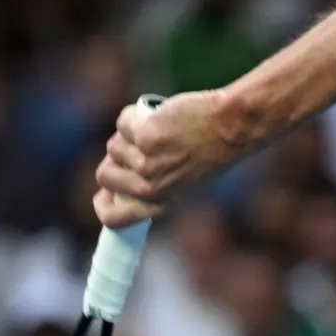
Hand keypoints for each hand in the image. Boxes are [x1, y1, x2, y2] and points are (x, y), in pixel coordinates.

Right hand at [93, 90, 245, 226]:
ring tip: (160, 132)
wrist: (232, 128)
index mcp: (160, 203)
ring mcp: (146, 163)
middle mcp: (150, 188)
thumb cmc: (213, 152)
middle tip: (138, 148)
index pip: (112, 218)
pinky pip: (122, 124)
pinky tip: (159, 116)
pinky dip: (134, 117)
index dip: (103, 204)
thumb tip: (119, 188)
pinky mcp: (145, 137)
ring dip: (129, 136)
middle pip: (104, 176)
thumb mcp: (187, 183)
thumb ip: (155, 188)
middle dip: (114, 160)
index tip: (106, 192)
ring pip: (113, 147)